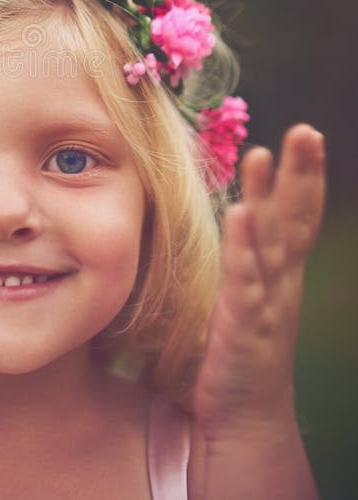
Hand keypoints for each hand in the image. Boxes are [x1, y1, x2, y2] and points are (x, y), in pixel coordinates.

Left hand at [193, 123, 325, 440]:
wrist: (246, 418)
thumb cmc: (245, 351)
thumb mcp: (252, 295)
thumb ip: (251, 257)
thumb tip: (241, 216)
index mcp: (282, 272)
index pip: (299, 215)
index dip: (306, 176)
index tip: (307, 134)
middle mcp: (282, 282)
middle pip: (297, 219)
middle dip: (302, 174)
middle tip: (307, 130)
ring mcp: (267, 302)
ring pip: (273, 242)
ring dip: (269, 198)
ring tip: (265, 154)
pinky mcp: (244, 324)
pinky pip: (246, 280)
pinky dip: (244, 247)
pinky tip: (240, 214)